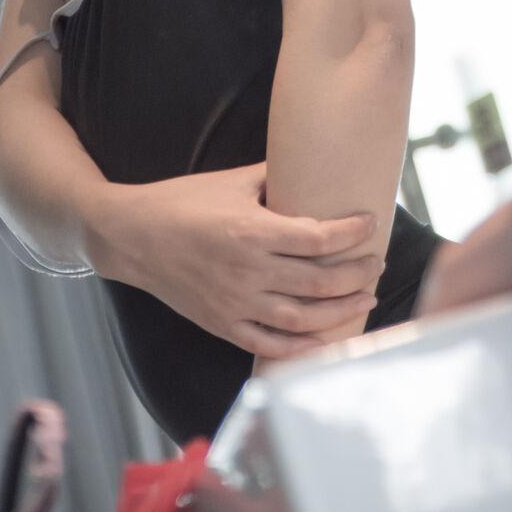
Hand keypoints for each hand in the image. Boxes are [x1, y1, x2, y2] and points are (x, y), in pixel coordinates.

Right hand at [92, 162, 385, 359]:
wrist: (132, 237)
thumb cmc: (183, 201)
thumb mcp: (232, 181)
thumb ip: (275, 177)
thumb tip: (314, 165)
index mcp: (251, 230)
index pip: (318, 237)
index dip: (351, 233)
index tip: (372, 222)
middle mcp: (247, 271)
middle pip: (318, 281)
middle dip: (357, 273)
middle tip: (378, 262)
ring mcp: (235, 303)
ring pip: (302, 318)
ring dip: (341, 311)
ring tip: (366, 297)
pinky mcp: (223, 325)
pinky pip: (270, 345)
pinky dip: (302, 347)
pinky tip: (326, 337)